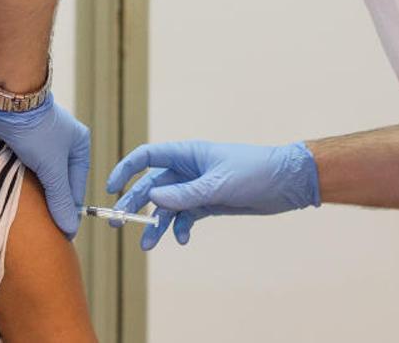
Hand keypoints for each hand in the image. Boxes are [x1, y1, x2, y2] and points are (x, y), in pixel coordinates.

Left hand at [0, 92, 89, 237]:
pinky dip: (21, 175)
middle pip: (57, 180)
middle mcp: (63, 141)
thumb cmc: (35, 128)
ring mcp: (42, 138)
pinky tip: (13, 187)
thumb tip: (69, 227)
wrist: (7, 99)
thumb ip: (60, 198)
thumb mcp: (51, 168)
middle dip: (49, 199)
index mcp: (79, 145)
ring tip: (25, 208)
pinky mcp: (23, 136)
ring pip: (40, 172)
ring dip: (33, 187)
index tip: (60, 232)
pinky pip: (25, 163)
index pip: (76, 186)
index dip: (67, 208)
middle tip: (41, 223)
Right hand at [105, 140, 319, 249]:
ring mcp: (197, 187)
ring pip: (167, 206)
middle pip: (151, 186)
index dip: (126, 170)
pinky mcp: (208, 203)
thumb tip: (152, 198)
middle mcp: (187, 170)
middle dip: (135, 204)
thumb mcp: (218, 184)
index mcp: (187, 154)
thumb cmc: (255, 172)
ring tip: (147, 245)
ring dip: (156, 224)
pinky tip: (182, 239)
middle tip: (119, 224)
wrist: (287, 183)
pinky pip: (185, 217)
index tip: (111, 189)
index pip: (147, 157)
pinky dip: (180, 228)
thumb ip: (184, 194)